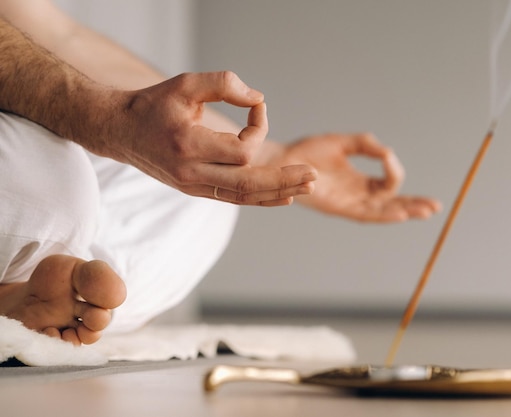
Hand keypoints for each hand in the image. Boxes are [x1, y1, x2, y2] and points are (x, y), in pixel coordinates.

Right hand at [87, 71, 316, 205]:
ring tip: (307, 187)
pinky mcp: (196, 190)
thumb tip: (259, 100)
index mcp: (188, 145)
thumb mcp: (186, 83)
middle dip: (284, 179)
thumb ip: (224, 84)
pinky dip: (260, 199)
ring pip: (244, 197)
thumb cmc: (153, 105)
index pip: (241, 149)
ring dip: (278, 192)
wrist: (120, 131)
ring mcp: (193, 186)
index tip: (256, 107)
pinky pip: (234, 198)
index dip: (259, 127)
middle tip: (314, 176)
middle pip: (249, 184)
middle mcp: (191, 173)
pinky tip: (283, 198)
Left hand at [269, 133, 441, 222]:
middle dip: (414, 204)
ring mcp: (348, 203)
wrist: (281, 161)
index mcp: (358, 181)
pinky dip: (383, 214)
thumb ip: (365, 144)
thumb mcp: (341, 142)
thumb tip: (387, 152)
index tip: (387, 155)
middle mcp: (356, 195)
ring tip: (426, 211)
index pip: (387, 183)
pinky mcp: (338, 208)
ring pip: (382, 211)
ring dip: (404, 211)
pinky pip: (365, 214)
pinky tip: (400, 213)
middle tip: (436, 206)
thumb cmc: (305, 152)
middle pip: (391, 203)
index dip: (393, 170)